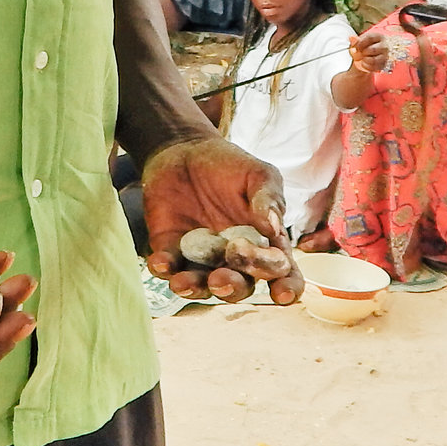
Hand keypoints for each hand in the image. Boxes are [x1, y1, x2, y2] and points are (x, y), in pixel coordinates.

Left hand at [139, 136, 300, 305]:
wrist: (185, 151)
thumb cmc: (230, 165)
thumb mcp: (258, 174)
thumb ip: (269, 198)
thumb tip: (274, 226)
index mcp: (264, 244)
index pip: (281, 273)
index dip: (286, 287)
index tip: (281, 294)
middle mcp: (234, 260)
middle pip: (239, 286)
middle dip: (232, 287)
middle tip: (222, 277)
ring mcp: (202, 259)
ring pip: (201, 285)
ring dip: (194, 288)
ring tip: (184, 283)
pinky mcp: (171, 251)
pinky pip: (168, 267)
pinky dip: (164, 268)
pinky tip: (161, 262)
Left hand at [347, 31, 390, 75]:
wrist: (372, 55)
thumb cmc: (367, 46)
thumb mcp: (361, 41)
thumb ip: (356, 40)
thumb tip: (351, 38)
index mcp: (379, 36)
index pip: (370, 38)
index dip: (360, 43)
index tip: (355, 47)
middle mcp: (384, 45)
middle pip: (372, 49)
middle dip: (362, 53)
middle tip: (358, 54)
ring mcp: (386, 56)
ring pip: (374, 60)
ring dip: (365, 60)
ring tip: (362, 59)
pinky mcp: (385, 64)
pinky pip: (375, 68)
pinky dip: (367, 67)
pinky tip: (364, 64)